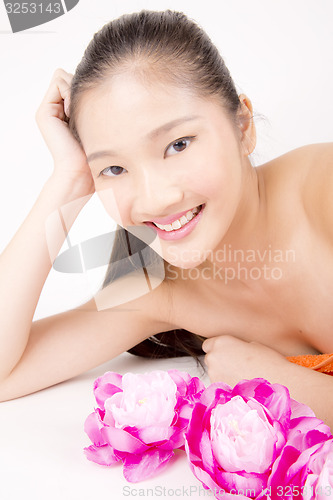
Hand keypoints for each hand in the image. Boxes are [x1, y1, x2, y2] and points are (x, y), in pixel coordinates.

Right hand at [35, 68, 94, 195]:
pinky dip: (69, 92)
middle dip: (79, 88)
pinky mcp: (44, 112)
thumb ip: (93, 104)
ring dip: (75, 91)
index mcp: (68, 112)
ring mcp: (48, 110)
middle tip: (86, 111)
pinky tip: (73, 112)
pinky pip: (58, 81)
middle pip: (68, 76)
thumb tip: (103, 81)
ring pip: (62, 76)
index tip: (94, 109)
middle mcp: (55, 110)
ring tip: (79, 114)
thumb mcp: (97, 123)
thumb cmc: (95, 152)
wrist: (81, 171)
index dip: (85, 88)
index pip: (74, 81)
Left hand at [202, 335, 289, 385]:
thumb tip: (234, 352)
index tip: (225, 354)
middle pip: (210, 359)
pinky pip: (220, 386)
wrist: (281, 382)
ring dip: (224, 374)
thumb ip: (238, 347)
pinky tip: (243, 386)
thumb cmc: (270, 361)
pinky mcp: (220, 391)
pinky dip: (228, 386)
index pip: (208, 345)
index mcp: (222, 342)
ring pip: (214, 373)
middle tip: (236, 366)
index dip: (217, 349)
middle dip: (219, 362)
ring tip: (243, 378)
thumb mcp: (253, 345)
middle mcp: (214, 357)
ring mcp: (215, 375)